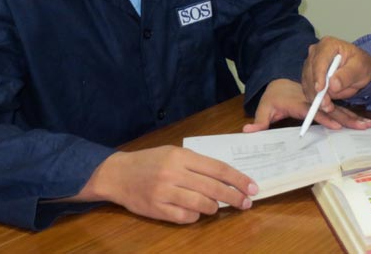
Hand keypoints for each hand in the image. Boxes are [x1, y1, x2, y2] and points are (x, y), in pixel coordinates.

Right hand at [70, 146, 257, 223]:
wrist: (117, 174)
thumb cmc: (150, 161)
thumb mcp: (174, 153)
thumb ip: (197, 164)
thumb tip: (226, 178)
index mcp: (181, 156)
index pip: (218, 168)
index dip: (238, 179)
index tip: (252, 187)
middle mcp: (174, 173)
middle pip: (214, 188)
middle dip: (235, 197)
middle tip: (247, 203)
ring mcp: (165, 192)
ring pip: (201, 205)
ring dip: (215, 208)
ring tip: (217, 207)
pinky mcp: (157, 209)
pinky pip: (185, 217)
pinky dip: (196, 217)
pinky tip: (196, 213)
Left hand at [242, 78, 370, 132]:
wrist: (280, 83)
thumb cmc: (273, 96)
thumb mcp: (264, 106)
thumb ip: (260, 120)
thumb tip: (249, 130)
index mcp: (299, 101)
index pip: (313, 109)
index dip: (324, 117)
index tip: (336, 125)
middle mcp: (313, 99)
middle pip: (332, 108)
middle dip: (348, 117)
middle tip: (363, 125)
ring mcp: (320, 100)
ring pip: (338, 108)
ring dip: (353, 117)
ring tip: (368, 125)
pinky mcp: (324, 102)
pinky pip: (339, 109)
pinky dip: (351, 115)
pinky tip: (362, 123)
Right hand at [301, 36, 370, 112]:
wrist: (357, 68)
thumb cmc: (360, 64)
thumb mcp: (359, 68)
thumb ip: (347, 76)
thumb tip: (333, 85)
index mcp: (328, 44)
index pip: (319, 61)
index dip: (318, 76)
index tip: (320, 90)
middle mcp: (316, 52)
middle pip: (310, 72)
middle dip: (317, 90)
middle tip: (326, 105)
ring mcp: (310, 63)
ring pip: (307, 82)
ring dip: (315, 96)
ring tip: (328, 107)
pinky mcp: (308, 74)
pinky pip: (308, 88)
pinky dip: (314, 97)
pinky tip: (324, 104)